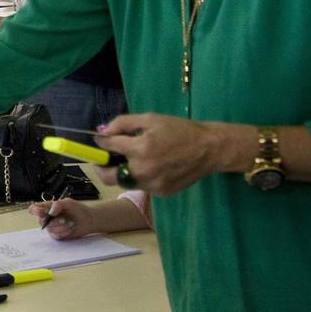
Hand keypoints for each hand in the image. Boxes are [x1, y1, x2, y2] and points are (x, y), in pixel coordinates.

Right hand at [28, 197, 99, 239]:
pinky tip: (70, 229)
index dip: (34, 210)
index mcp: (48, 207)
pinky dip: (64, 232)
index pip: (35, 208)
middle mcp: (48, 217)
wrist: (89, 220)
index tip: (40, 212)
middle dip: (54, 221)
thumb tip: (50, 212)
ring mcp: (52, 226)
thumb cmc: (79, 209)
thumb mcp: (68, 202)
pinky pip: (55, 235)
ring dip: (61, 227)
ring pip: (49, 229)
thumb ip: (57, 204)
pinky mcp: (57, 234)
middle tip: (64, 219)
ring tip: (71, 223)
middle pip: (41, 221)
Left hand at [94, 113, 234, 195]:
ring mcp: (152, 185)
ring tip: (136, 159)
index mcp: (141, 148)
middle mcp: (144, 170)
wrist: (209, 149)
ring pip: (125, 182)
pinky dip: (141, 177)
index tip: (100, 141)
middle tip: (106, 159)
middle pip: (107, 177)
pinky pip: (142, 186)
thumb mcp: (151, 119)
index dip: (101, 142)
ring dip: (123, 172)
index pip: (108, 147)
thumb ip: (123, 123)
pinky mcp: (161, 192)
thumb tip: (102, 132)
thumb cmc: (180, 130)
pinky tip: (154, 166)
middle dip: (102, 167)